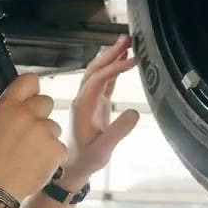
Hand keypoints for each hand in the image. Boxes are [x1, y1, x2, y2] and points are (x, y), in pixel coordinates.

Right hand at [0, 73, 69, 201]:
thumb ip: (3, 114)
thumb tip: (13, 108)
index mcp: (7, 107)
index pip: (29, 80)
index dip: (31, 88)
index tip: (30, 95)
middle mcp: (27, 114)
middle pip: (46, 101)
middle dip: (40, 115)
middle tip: (29, 134)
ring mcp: (44, 131)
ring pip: (53, 127)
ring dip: (46, 139)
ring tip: (28, 156)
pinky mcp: (56, 149)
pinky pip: (59, 148)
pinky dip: (51, 157)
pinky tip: (35, 166)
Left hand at [61, 35, 141, 182]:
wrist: (73, 168)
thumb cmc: (86, 160)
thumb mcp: (103, 150)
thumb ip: (118, 132)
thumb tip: (135, 112)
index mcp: (83, 107)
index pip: (98, 80)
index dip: (115, 68)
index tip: (133, 60)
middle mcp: (83, 99)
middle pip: (95, 70)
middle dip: (111, 53)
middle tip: (129, 38)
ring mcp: (88, 100)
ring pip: (98, 73)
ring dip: (111, 57)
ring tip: (128, 43)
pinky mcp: (95, 104)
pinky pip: (103, 81)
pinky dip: (114, 69)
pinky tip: (125, 60)